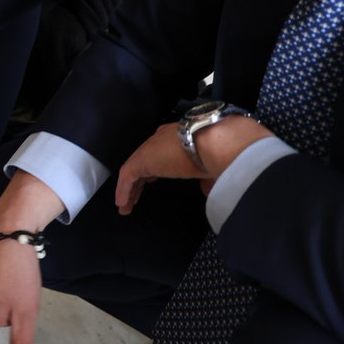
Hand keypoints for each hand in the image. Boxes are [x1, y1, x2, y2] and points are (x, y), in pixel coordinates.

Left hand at [115, 117, 272, 214]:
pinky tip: (122, 203)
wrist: (216, 141)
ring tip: (125, 205)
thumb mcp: (214, 167)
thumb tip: (207, 190)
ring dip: (130, 188)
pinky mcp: (142, 159)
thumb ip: (207, 178)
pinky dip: (124, 189)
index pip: (161, 153)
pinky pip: (128, 176)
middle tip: (134, 196)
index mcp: (179, 138)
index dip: (155, 167)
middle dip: (140, 180)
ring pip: (134, 169)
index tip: (151, 179)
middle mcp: (162, 139)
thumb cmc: (221, 152)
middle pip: (145, 161)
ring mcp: (151, 148)